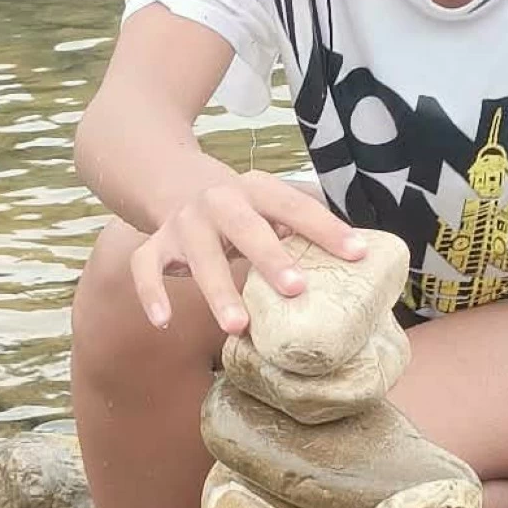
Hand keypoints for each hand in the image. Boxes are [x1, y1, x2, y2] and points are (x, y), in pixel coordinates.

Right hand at [130, 170, 366, 334]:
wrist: (172, 180)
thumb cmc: (240, 208)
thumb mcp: (268, 205)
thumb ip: (300, 227)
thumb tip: (361, 262)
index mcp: (255, 189)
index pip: (295, 205)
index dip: (326, 228)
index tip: (357, 254)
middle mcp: (218, 201)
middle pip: (245, 227)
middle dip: (269, 257)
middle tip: (295, 289)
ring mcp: (183, 223)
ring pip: (199, 255)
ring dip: (218, 291)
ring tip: (237, 326)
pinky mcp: (155, 243)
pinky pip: (146, 268)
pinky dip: (152, 293)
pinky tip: (162, 321)